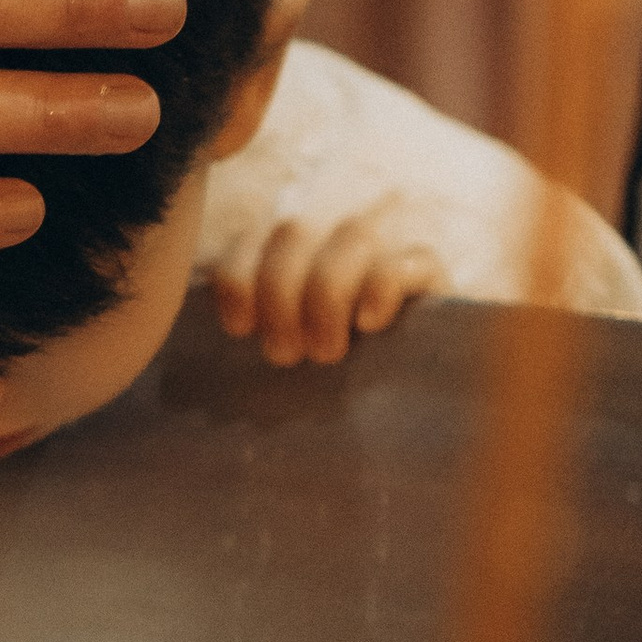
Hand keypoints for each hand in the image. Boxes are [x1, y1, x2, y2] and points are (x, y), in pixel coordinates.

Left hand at [213, 209, 447, 366]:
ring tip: (326, 351)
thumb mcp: (283, 355)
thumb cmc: (329, 386)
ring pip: (354, 234)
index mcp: (288, 258)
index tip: (239, 329)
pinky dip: (383, 287)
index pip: (248, 239)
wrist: (415, 410)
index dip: (235, 277)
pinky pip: (413, 258)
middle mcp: (332, 243)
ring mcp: (385, 253)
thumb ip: (254, 334)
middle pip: (293, 231)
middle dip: (279, 294)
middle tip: (286, 353)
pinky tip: (369, 324)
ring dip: (327, 293)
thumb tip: (210, 349)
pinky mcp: (430, 278)